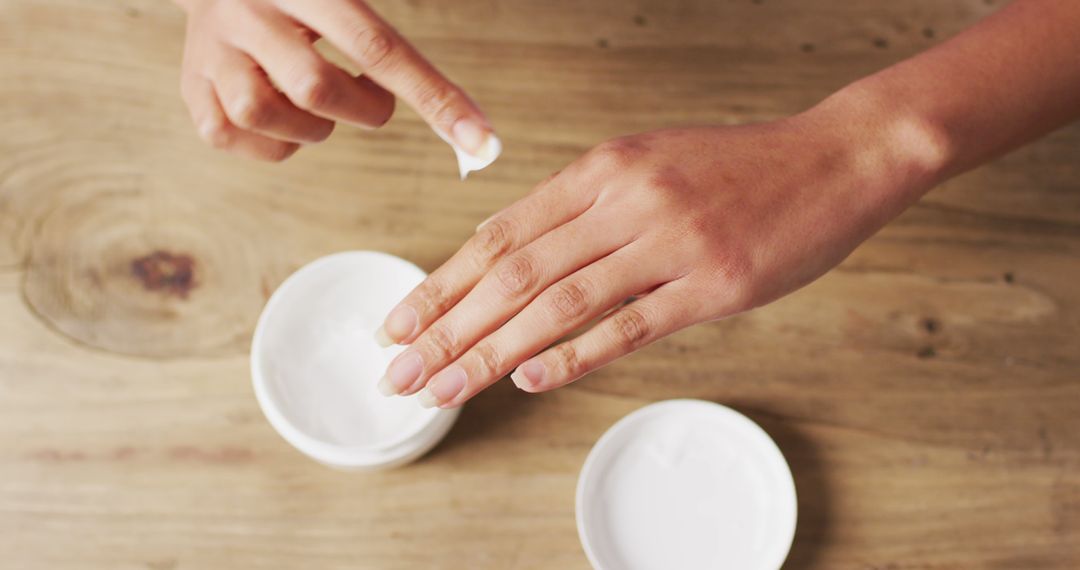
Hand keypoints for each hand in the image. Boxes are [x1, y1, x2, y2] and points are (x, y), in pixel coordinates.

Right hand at [175, 0, 495, 160]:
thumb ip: (394, 47)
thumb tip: (474, 128)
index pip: (380, 48)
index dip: (435, 99)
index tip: (482, 143)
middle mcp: (250, 11)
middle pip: (314, 86)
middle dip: (361, 109)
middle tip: (369, 101)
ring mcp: (213, 50)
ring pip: (266, 113)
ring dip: (311, 128)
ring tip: (316, 104)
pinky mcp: (190, 88)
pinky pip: (233, 137)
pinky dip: (274, 143)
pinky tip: (282, 117)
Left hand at [374, 102, 945, 407]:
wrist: (834, 158)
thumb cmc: (738, 167)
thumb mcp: (648, 163)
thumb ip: (584, 207)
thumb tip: (516, 256)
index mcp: (602, 168)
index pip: (500, 233)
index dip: (443, 283)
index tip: (402, 322)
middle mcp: (625, 200)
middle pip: (514, 273)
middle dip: (448, 327)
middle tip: (402, 370)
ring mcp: (669, 242)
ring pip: (559, 303)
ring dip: (492, 352)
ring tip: (446, 390)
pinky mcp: (712, 284)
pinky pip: (630, 325)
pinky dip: (575, 356)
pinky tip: (531, 380)